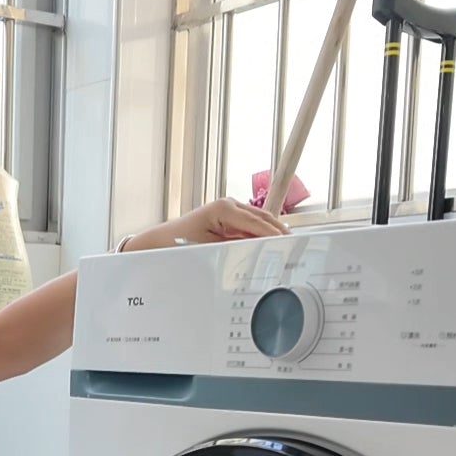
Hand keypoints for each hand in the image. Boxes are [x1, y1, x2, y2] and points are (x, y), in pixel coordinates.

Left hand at [122, 197, 288, 251]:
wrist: (161, 242)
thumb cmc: (178, 242)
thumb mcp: (209, 248)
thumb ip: (235, 248)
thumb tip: (256, 251)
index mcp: (224, 208)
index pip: (257, 222)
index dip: (274, 235)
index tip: (288, 244)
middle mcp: (229, 205)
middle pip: (263, 218)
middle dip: (278, 231)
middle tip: (295, 246)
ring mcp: (230, 210)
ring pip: (259, 221)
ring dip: (271, 233)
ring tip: (287, 247)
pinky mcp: (229, 219)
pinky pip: (251, 227)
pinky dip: (261, 235)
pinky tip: (270, 247)